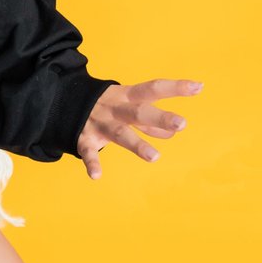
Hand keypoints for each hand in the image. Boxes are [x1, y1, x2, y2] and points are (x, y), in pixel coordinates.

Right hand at [77, 78, 203, 178]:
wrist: (63, 100)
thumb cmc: (107, 106)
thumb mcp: (127, 105)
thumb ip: (149, 120)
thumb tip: (172, 133)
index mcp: (127, 96)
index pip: (153, 89)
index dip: (175, 88)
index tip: (198, 87)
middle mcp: (115, 108)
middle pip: (139, 112)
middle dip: (159, 118)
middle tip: (182, 124)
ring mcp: (100, 123)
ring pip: (120, 133)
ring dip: (136, 144)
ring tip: (155, 157)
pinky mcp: (85, 138)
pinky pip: (88, 151)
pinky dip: (92, 162)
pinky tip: (97, 175)